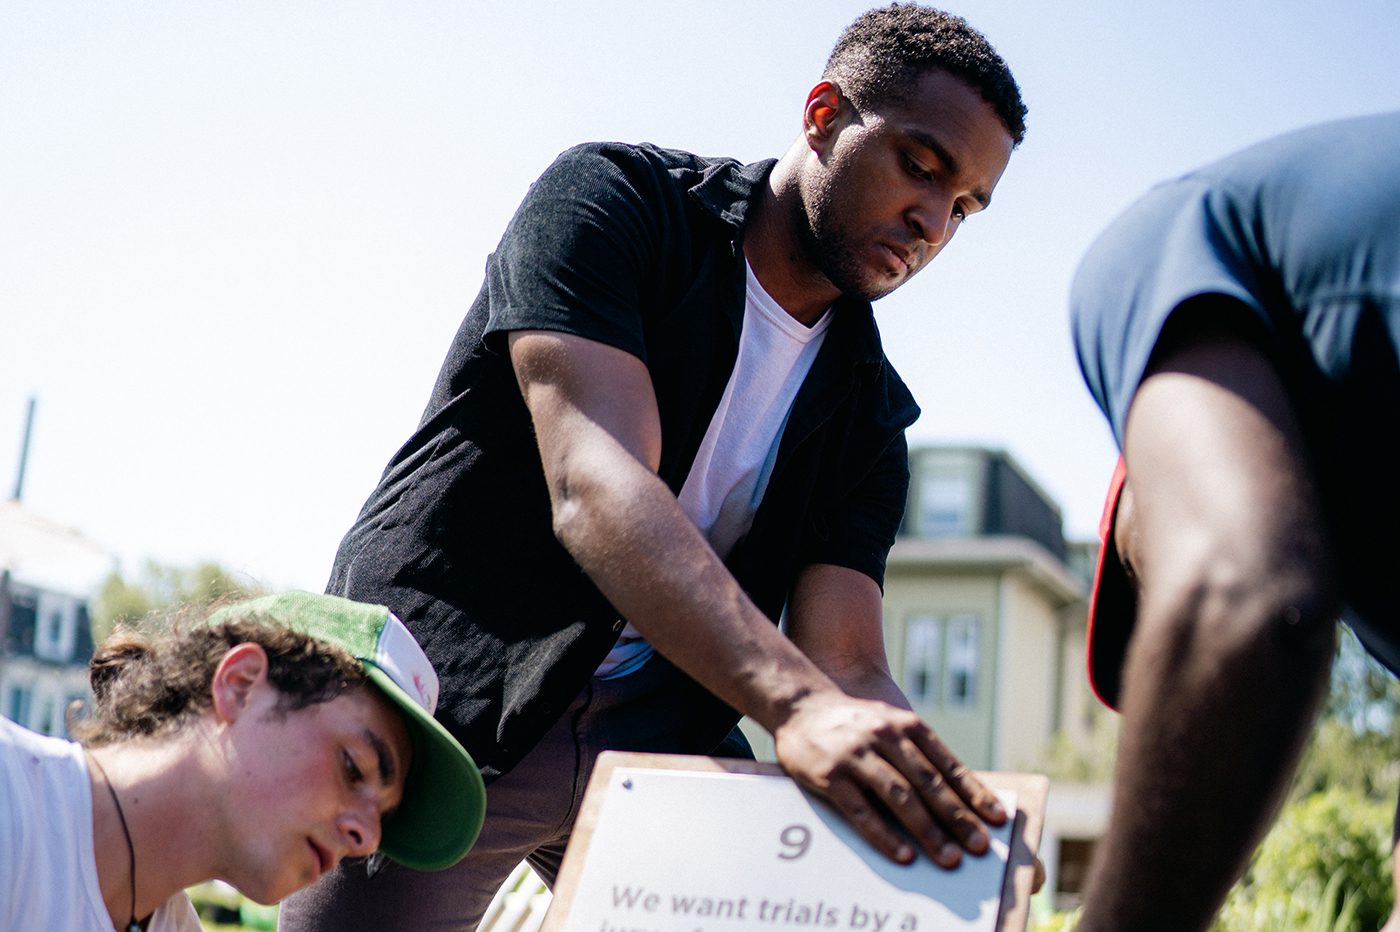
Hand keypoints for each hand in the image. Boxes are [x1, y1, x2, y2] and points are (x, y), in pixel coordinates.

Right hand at [773, 689, 1006, 867]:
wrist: (799, 705)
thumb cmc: (853, 725)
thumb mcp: (890, 727)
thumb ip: (918, 755)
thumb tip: (957, 798)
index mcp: (906, 726)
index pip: (948, 764)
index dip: (974, 792)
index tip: (997, 819)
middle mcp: (884, 736)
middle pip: (928, 783)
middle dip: (957, 817)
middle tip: (978, 846)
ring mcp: (856, 754)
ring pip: (899, 797)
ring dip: (927, 830)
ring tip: (948, 857)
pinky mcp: (829, 774)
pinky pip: (861, 810)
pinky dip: (884, 834)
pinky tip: (903, 854)